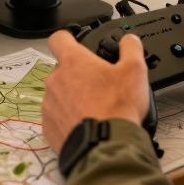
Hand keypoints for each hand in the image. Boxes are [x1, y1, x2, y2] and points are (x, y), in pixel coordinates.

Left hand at [43, 31, 149, 153]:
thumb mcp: (135, 70)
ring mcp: (49, 105)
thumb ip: (130, 48)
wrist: (106, 146)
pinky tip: (87, 123)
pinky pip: (57, 116)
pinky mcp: (49, 127)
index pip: (58, 38)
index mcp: (72, 61)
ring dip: (73, 97)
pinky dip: (69, 118)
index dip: (68, 39)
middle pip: (62, 69)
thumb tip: (130, 40)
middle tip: (98, 85)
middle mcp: (55, 80)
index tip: (77, 44)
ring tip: (95, 107)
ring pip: (59, 94)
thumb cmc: (117, 107)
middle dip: (78, 74)